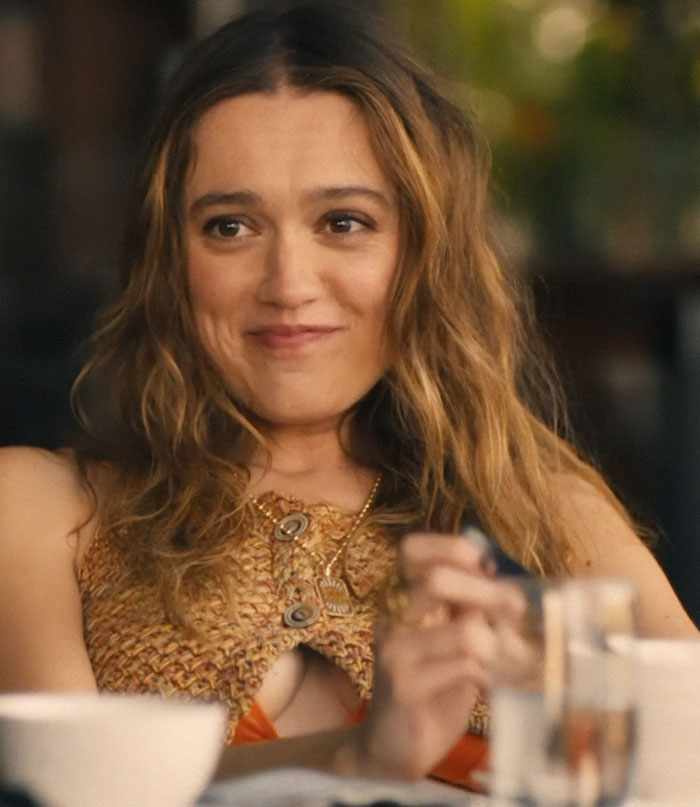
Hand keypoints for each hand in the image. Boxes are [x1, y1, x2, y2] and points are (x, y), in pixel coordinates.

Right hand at [355, 532, 523, 778]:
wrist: (391, 744)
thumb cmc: (430, 683)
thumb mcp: (448, 635)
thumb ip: (466, 605)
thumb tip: (501, 573)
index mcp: (397, 597)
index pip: (411, 550)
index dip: (451, 547)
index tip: (486, 564)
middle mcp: (390, 617)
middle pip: (437, 580)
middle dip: (488, 590)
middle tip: (517, 605)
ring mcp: (396, 653)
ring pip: (465, 631)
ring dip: (500, 642)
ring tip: (512, 655)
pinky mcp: (408, 689)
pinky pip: (467, 670)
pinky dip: (494, 673)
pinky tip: (497, 681)